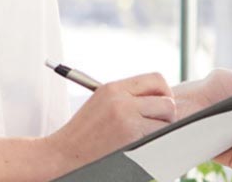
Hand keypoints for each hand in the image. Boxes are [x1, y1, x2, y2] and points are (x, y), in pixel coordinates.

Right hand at [43, 73, 176, 166]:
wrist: (64, 153)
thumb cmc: (83, 134)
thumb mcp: (101, 103)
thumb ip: (127, 97)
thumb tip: (160, 99)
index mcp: (113, 88)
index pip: (156, 79)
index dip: (165, 92)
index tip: (162, 105)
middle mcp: (121, 98)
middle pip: (167, 100)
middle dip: (167, 114)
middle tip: (158, 124)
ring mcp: (127, 116)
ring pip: (167, 118)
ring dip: (162, 129)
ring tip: (145, 136)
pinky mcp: (131, 134)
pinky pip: (159, 135)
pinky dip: (155, 141)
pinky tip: (140, 145)